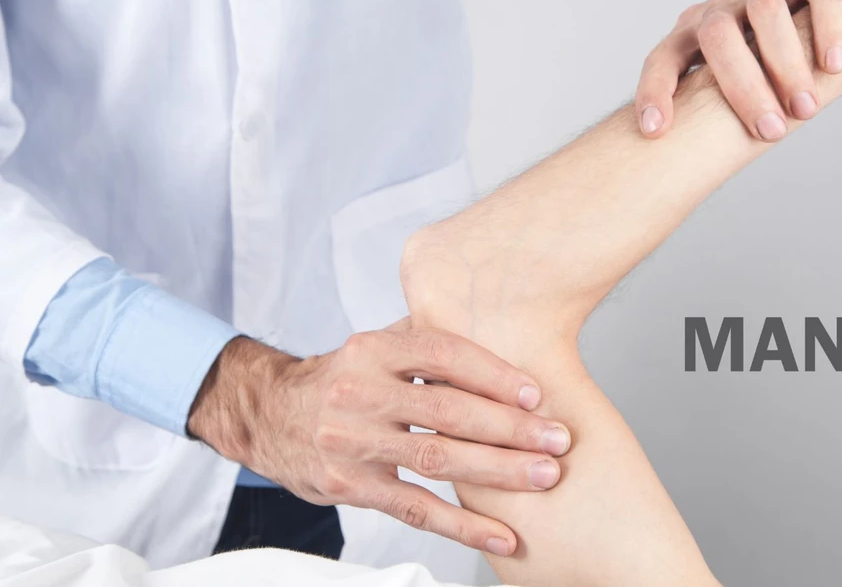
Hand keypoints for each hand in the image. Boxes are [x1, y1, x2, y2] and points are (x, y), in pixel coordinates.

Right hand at [188, 323, 572, 556]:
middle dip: (510, 427)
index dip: (493, 373)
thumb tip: (507, 320)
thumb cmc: (343, 376)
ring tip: (544, 476)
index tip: (536, 393)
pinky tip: (501, 534)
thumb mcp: (377, 345)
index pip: (442, 354)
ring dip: (498, 472)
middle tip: (558, 439)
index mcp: (372, 349)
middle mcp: (359, 393)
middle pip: (447, 410)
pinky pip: (415, 509)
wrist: (269, 415)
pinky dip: (463, 525)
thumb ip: (429, 337)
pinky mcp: (350, 486)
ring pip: (436, 459)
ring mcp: (352, 443)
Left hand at [635, 0, 841, 140]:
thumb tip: (688, 166)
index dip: (655, 90)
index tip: (656, 130)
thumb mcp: (726, 80)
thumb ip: (710, 107)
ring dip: (786, 63)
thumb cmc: (756, 59)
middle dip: (744, 87)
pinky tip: (834, 65)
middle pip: (719, 35)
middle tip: (771, 132)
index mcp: (693, 33)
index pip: (663, 57)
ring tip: (806, 109)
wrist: (799, 2)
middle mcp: (722, 6)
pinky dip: (828, 26)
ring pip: (767, 9)